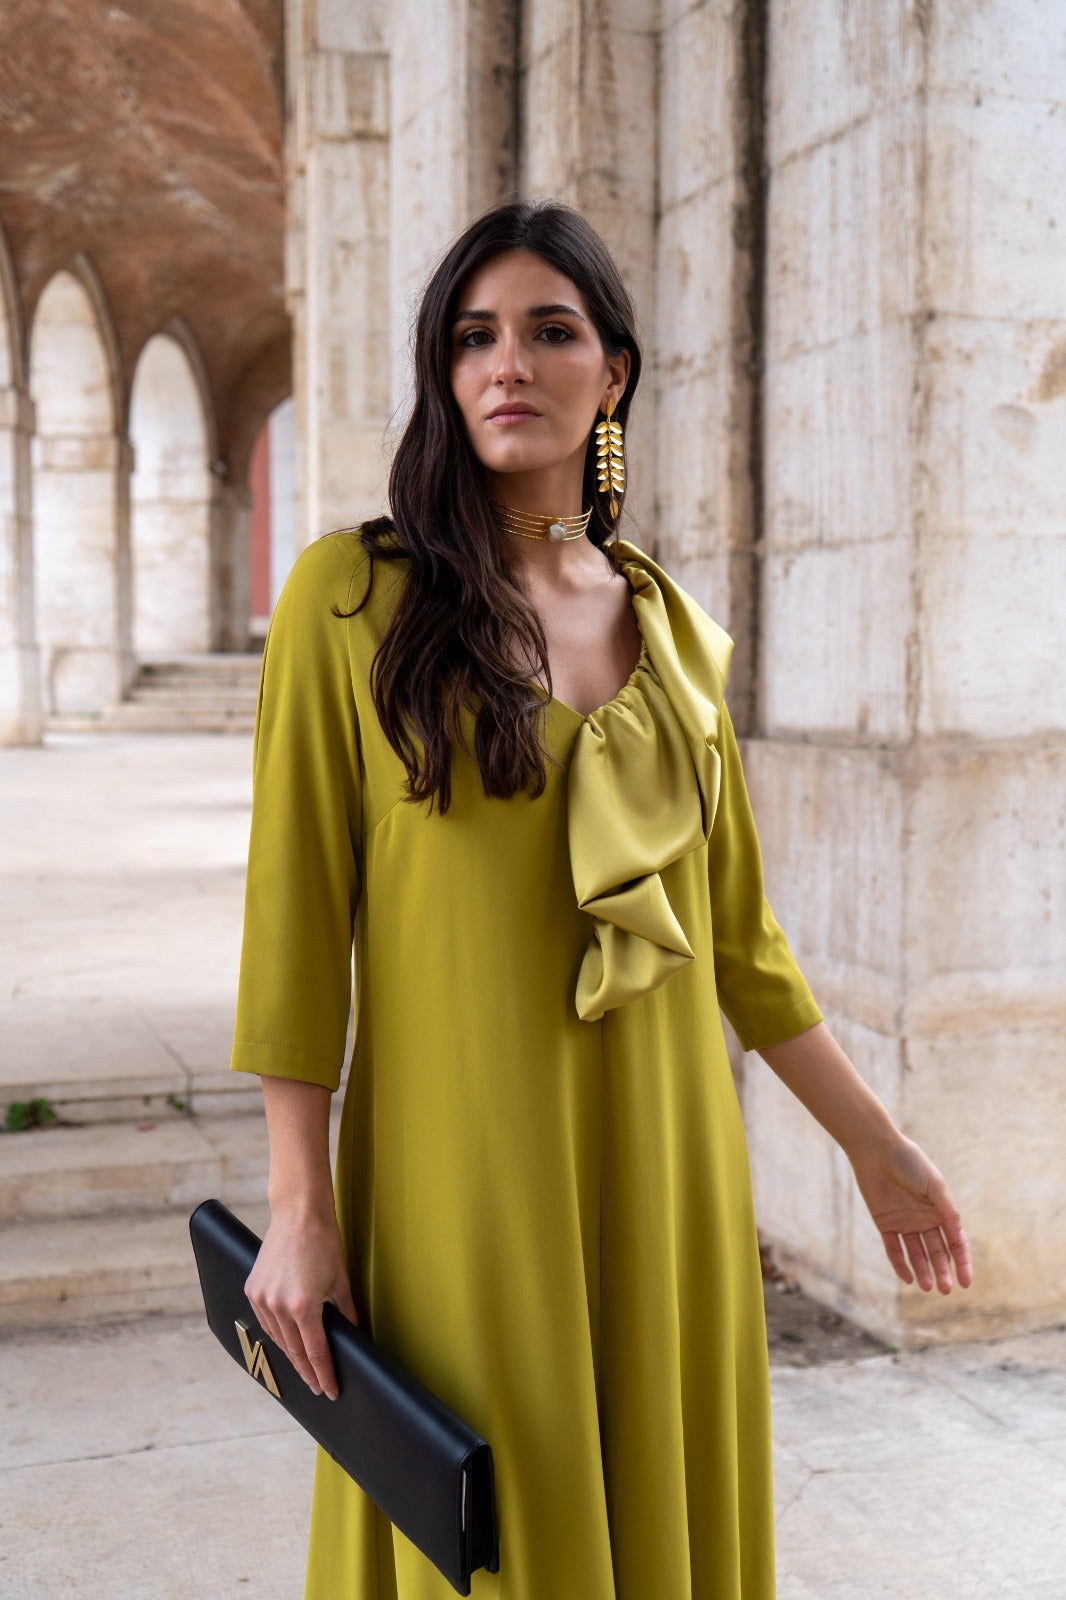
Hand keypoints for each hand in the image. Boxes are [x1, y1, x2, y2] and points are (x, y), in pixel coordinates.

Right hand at [244, 1206, 357, 1399]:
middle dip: (308, 1372)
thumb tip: (354, 1334)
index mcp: (303, 1306)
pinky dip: (278, 1334)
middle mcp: (279, 1306)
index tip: (330, 1390)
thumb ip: (347, 1312)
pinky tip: (287, 1342)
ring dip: (292, 1355)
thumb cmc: (323, 1243)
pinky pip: (265, 1322)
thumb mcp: (341, 1281)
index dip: (324, 1374)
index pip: (315, 1353)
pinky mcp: (253, 1289)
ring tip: (304, 1369)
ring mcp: (263, 1298)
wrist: (298, 1214)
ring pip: (278, 1339)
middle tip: (318, 1387)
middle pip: (295, 1351)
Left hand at [850, 1135, 973, 1293]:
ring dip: (923, 1270)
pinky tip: (909, 1278)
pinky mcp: (885, 1224)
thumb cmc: (910, 1163)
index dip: (962, 1263)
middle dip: (943, 1271)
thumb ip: (947, 1211)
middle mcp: (925, 1220)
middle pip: (937, 1252)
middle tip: (945, 1289)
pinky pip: (894, 1249)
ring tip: (928, 1287)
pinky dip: (901, 1264)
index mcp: (941, 1211)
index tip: (966, 1282)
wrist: (876, 1149)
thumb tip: (959, 1237)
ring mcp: (905, 1223)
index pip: (955, 1243)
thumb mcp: (935, 1186)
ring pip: (917, 1254)